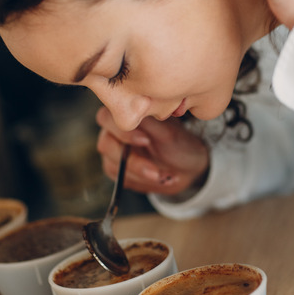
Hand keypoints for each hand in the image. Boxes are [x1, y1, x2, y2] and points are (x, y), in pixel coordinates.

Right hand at [95, 107, 209, 195]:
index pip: (106, 117)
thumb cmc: (180, 143)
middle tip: (155, 170)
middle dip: (132, 161)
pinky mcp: (117, 170)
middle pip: (105, 144)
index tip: (146, 141)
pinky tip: (161, 179)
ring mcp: (114, 152)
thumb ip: (149, 123)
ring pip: (112, 165)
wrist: (188, 165)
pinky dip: (142, 181)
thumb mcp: (169, 133)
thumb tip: (135, 113)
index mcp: (125, 115)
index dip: (123, 131)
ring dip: (140, 174)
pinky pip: (121, 179)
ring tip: (164, 176)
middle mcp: (114, 132)